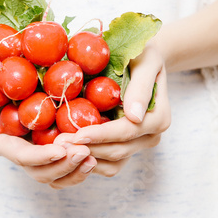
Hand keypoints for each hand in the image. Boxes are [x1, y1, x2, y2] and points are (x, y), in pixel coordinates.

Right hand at [0, 66, 96, 188]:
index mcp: (0, 139)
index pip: (20, 156)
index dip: (40, 157)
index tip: (60, 150)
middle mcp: (19, 149)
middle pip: (41, 172)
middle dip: (63, 167)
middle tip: (85, 153)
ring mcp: (36, 148)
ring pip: (56, 173)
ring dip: (75, 170)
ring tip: (94, 157)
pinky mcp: (51, 142)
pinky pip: (66, 162)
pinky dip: (80, 162)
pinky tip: (97, 150)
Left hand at [54, 42, 170, 176]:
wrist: (143, 59)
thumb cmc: (143, 54)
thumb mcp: (146, 60)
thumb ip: (141, 86)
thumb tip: (134, 116)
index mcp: (158, 118)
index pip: (126, 132)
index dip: (101, 136)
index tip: (76, 135)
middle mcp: (151, 136)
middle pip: (117, 151)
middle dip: (87, 149)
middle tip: (58, 145)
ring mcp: (138, 144)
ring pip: (112, 163)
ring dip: (85, 159)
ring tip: (59, 149)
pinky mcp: (125, 147)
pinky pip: (107, 164)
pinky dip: (88, 161)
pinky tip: (67, 151)